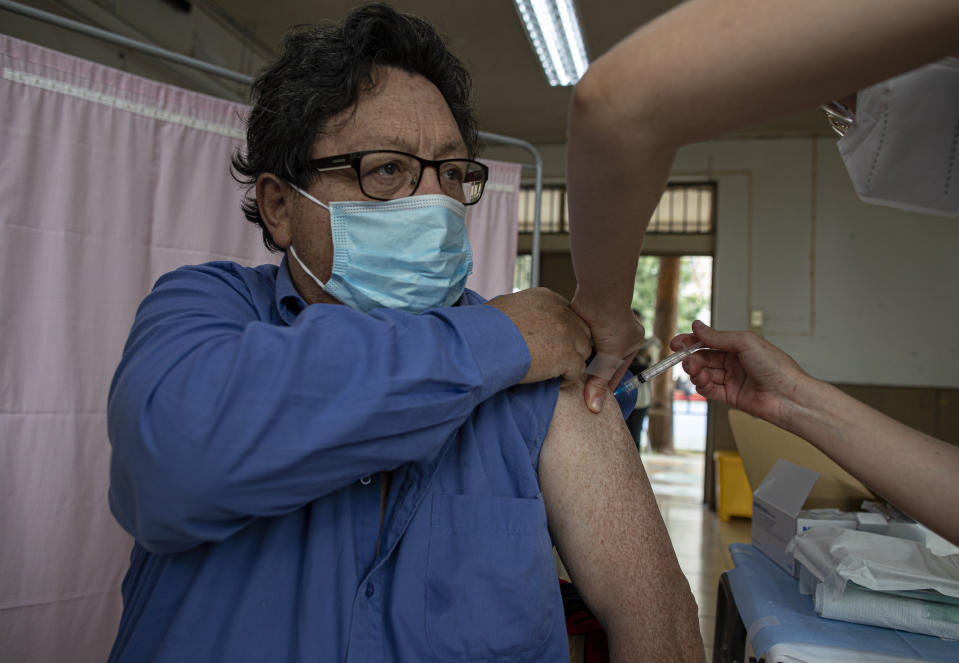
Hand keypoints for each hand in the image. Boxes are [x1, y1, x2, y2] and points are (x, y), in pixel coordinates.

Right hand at [486, 288, 591, 384]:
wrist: (485, 343)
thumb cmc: (486, 327)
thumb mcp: (505, 306)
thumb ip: (521, 310)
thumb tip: (515, 317)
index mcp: (547, 299)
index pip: (568, 315)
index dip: (562, 332)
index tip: (551, 344)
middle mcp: (561, 313)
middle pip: (581, 332)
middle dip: (572, 346)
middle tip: (557, 360)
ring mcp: (567, 334)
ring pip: (583, 351)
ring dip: (571, 363)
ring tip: (555, 372)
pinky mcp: (568, 356)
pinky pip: (577, 371)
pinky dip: (567, 379)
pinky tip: (554, 381)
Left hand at [570, 293, 643, 412]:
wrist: (599, 295)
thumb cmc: (613, 322)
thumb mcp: (610, 357)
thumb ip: (600, 381)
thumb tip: (595, 408)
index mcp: (630, 344)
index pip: (616, 372)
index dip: (605, 385)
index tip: (595, 400)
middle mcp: (616, 336)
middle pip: (601, 362)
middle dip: (591, 373)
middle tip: (578, 390)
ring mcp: (599, 328)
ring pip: (588, 351)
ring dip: (580, 360)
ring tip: (569, 376)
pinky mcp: (584, 322)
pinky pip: (578, 340)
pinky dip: (572, 347)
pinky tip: (563, 358)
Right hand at [672, 320, 809, 425]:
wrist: (788, 396)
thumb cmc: (776, 367)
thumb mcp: (745, 342)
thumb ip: (718, 336)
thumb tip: (698, 327)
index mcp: (739, 346)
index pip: (709, 341)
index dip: (691, 342)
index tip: (676, 343)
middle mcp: (734, 362)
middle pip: (704, 358)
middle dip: (692, 359)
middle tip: (686, 361)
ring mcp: (732, 379)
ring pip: (704, 374)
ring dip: (696, 373)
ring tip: (697, 373)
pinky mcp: (730, 396)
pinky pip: (709, 390)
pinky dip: (702, 386)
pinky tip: (703, 383)